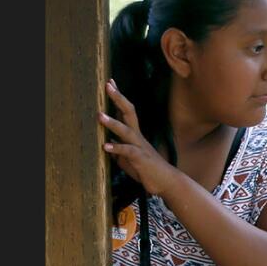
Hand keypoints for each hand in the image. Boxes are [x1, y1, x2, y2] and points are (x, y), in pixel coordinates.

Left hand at [98, 79, 178, 193]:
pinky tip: (106, 146)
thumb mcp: (128, 158)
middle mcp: (138, 137)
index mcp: (135, 135)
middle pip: (129, 112)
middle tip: (107, 86)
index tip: (110, 82)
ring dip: (113, 123)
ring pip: (126, 130)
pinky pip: (128, 151)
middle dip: (118, 99)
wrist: (166, 183)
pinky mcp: (141, 159)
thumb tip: (106, 142)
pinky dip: (117, 147)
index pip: (126, 111)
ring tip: (99, 116)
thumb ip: (118, 148)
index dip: (118, 97)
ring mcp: (140, 147)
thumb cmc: (147, 170)